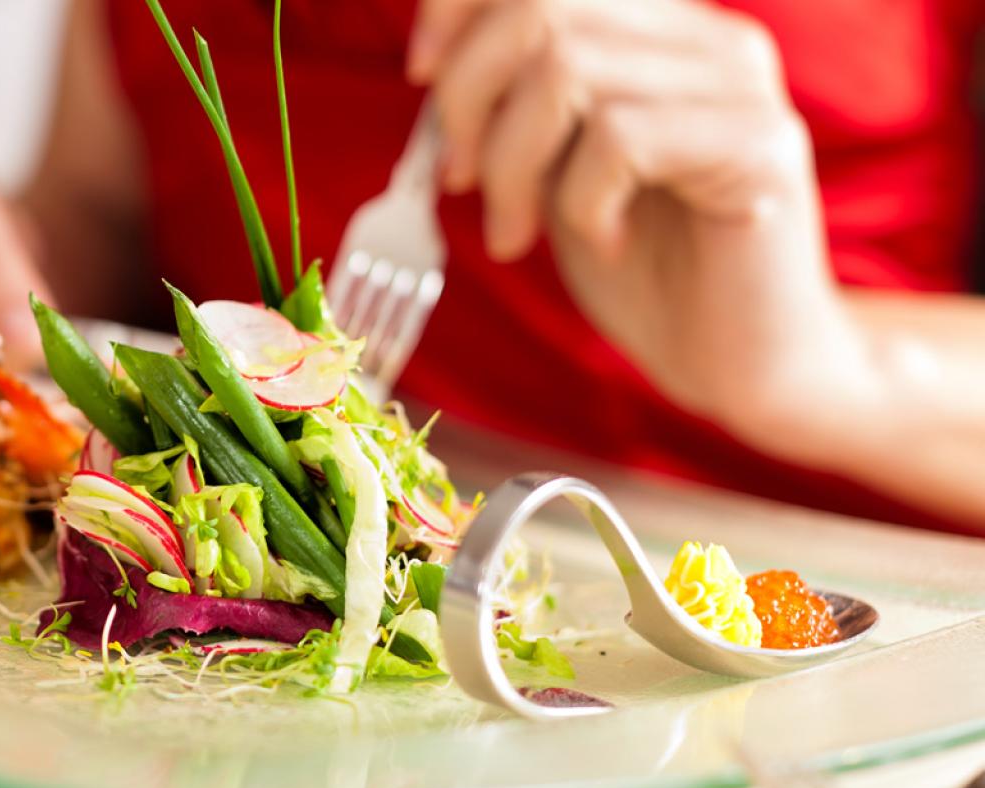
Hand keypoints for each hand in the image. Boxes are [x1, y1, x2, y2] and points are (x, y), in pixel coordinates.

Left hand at [411, 0, 879, 457]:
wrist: (739, 360)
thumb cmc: (644, 268)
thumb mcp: (551, 171)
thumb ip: (510, 107)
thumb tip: (432, 66)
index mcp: (659, 30)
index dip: (458, 6)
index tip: (420, 76)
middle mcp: (708, 38)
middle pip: (542, 6)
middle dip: (468, 95)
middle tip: (461, 178)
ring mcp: (740, 86)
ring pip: (568, 69)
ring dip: (511, 164)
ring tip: (516, 231)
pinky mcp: (759, 146)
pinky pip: (619, 138)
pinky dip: (579, 201)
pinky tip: (601, 240)